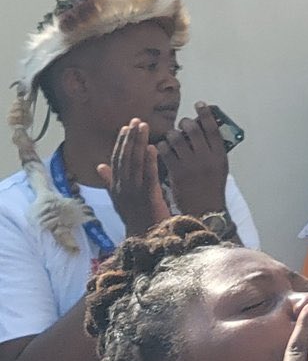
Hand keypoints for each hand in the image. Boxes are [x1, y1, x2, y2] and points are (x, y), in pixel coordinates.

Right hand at [98, 119, 170, 235]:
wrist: (145, 240)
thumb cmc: (137, 218)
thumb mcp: (121, 199)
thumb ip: (110, 182)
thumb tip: (100, 165)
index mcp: (117, 188)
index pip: (117, 160)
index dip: (121, 143)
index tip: (126, 128)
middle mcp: (123, 188)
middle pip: (124, 158)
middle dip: (129, 138)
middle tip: (135, 120)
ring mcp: (134, 192)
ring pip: (135, 163)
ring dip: (138, 143)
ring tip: (142, 127)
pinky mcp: (148, 197)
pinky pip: (148, 175)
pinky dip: (150, 160)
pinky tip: (153, 147)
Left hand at [161, 102, 231, 216]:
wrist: (205, 210)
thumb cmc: (212, 189)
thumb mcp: (220, 168)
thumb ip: (213, 151)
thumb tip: (203, 132)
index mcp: (220, 156)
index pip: (213, 128)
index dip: (206, 114)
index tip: (200, 104)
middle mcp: (207, 158)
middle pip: (194, 130)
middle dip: (186, 123)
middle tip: (182, 123)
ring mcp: (191, 165)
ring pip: (177, 139)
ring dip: (172, 134)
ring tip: (171, 136)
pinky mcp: (177, 172)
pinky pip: (166, 152)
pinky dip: (162, 146)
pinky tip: (162, 147)